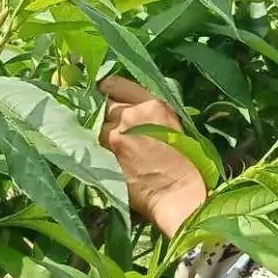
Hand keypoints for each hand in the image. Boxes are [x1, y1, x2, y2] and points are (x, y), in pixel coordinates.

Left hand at [99, 75, 207, 238]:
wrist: (178, 193)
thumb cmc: (183, 162)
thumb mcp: (171, 125)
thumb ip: (148, 111)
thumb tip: (125, 105)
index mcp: (153, 104)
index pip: (117, 84)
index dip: (107, 89)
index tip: (104, 94)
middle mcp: (132, 115)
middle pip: (104, 105)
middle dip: (106, 114)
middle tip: (112, 127)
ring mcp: (116, 135)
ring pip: (97, 126)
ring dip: (101, 135)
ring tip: (114, 147)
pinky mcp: (107, 155)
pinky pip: (94, 146)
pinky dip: (97, 150)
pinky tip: (107, 158)